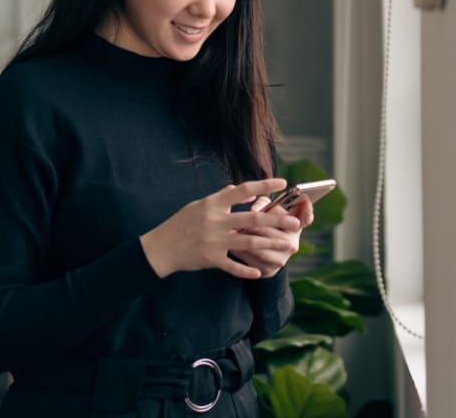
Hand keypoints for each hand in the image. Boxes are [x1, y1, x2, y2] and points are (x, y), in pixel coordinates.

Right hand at [139, 179, 301, 279]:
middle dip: (277, 220)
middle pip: (253, 219)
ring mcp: (214, 241)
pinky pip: (233, 266)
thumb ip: (220, 198)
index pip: (242, 190)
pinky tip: (260, 273)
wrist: (160, 247)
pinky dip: (246, 271)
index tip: (283, 182)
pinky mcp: (211, 259)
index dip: (264, 185)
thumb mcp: (198, 205)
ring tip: (286, 244)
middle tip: (295, 223)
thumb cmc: (180, 223)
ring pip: (249, 243)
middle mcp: (216, 220)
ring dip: (270, 244)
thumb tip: (240, 190)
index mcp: (213, 203)